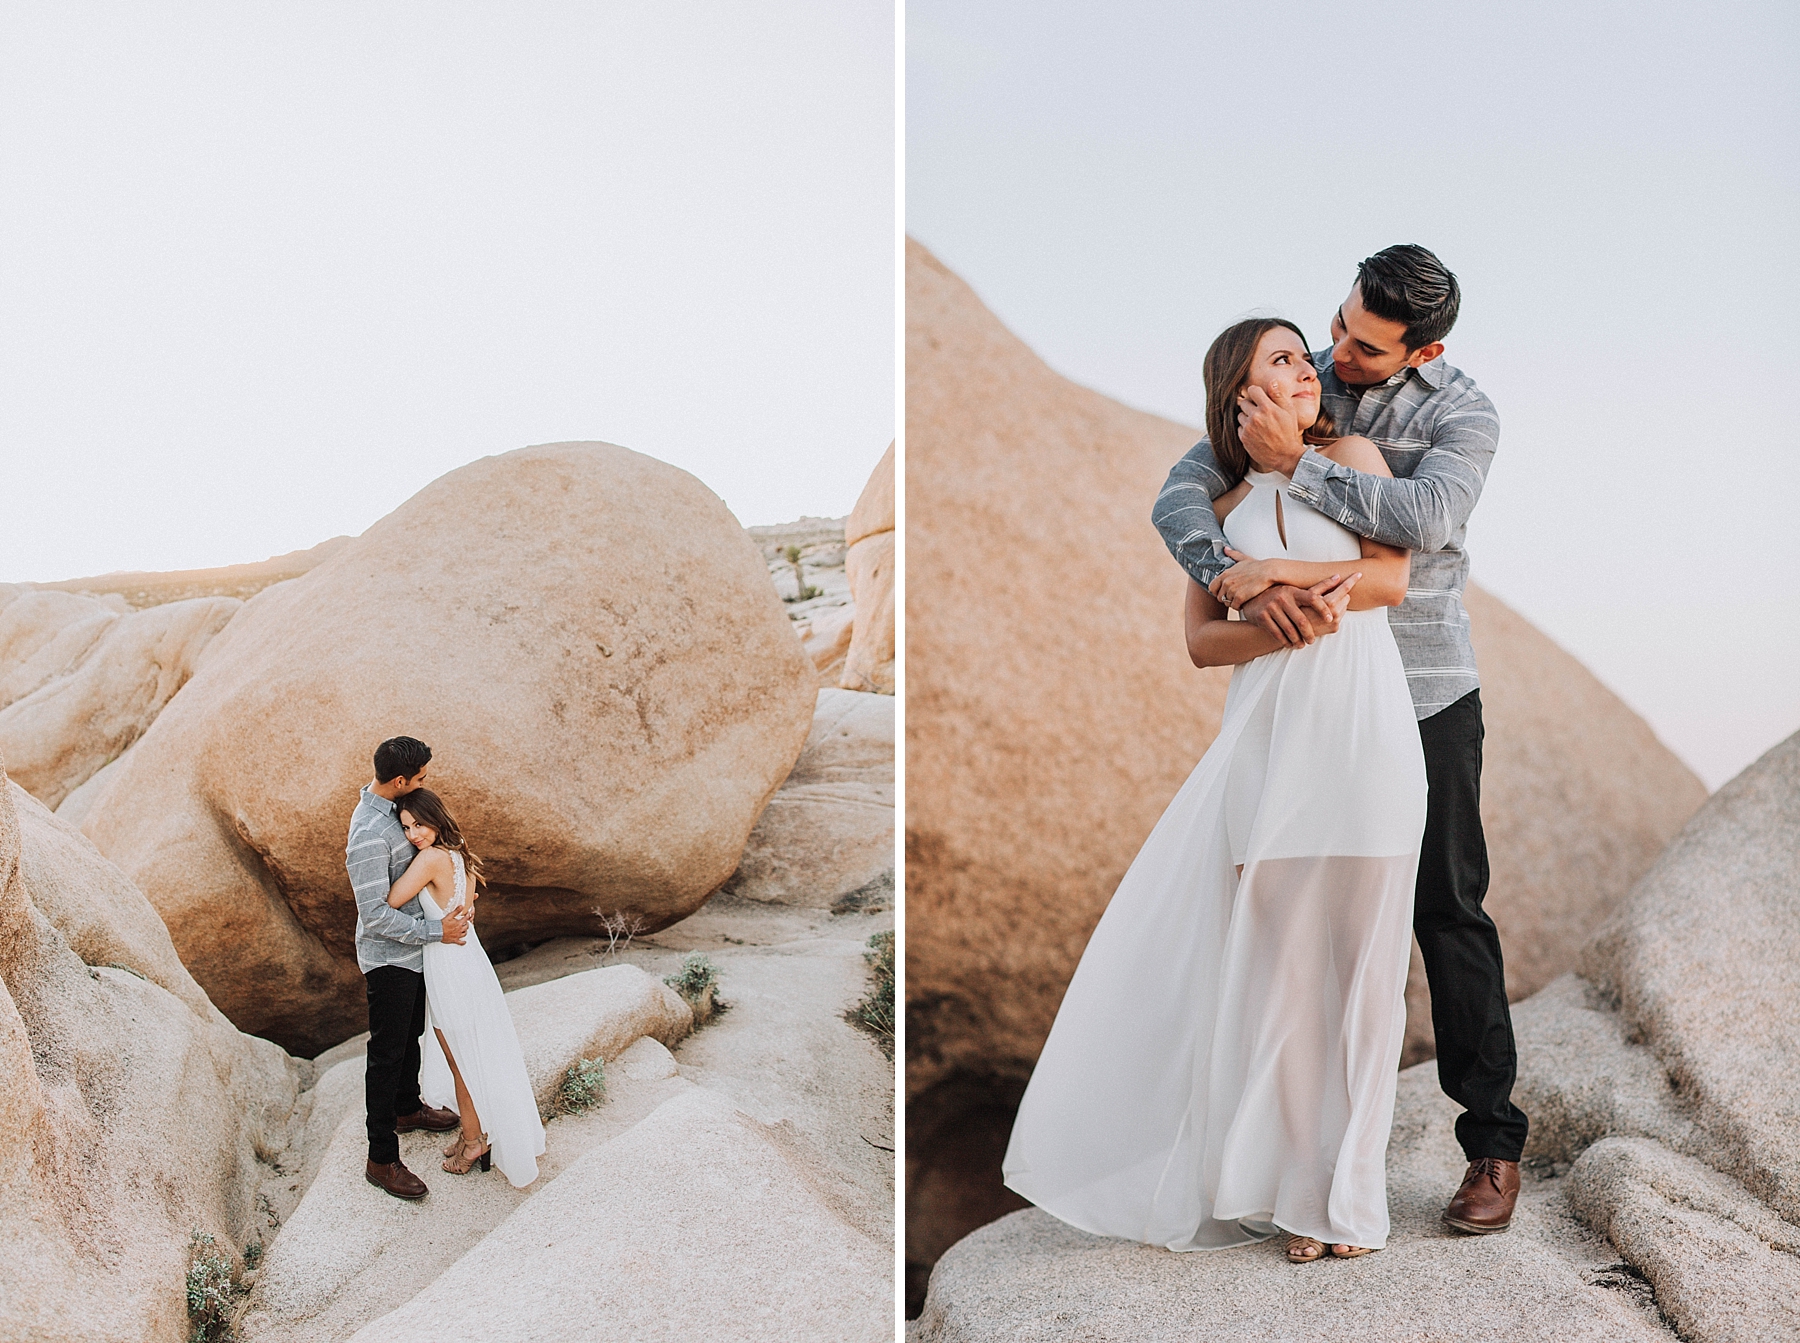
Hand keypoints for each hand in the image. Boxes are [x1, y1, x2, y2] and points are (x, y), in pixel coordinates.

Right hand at [440, 905, 470, 945]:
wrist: (437, 932)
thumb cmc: (442, 924)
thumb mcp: (449, 916)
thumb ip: (456, 911)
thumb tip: (461, 906)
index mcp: (459, 923)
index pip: (466, 919)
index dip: (468, 916)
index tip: (469, 914)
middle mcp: (459, 930)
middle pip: (466, 927)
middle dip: (467, 924)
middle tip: (466, 922)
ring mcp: (457, 935)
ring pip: (465, 933)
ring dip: (465, 931)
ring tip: (464, 930)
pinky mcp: (454, 940)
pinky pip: (460, 942)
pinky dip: (463, 942)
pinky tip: (464, 942)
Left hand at [1209, 548, 1278, 608]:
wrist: (1270, 572)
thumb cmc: (1259, 566)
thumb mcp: (1244, 559)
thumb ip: (1233, 555)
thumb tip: (1225, 549)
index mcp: (1225, 574)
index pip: (1212, 588)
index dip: (1219, 592)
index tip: (1227, 592)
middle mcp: (1226, 582)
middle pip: (1219, 597)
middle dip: (1227, 599)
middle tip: (1237, 597)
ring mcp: (1232, 590)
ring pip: (1228, 603)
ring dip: (1234, 602)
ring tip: (1243, 598)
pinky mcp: (1239, 597)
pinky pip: (1235, 607)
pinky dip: (1240, 606)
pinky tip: (1246, 602)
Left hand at [1236, 385, 1305, 473]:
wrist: (1285, 456)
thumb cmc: (1289, 432)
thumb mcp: (1289, 412)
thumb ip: (1279, 396)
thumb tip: (1271, 381)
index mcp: (1267, 408)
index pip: (1252, 390)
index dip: (1256, 392)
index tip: (1259, 397)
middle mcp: (1255, 417)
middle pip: (1244, 402)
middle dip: (1251, 405)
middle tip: (1260, 412)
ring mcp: (1248, 428)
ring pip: (1240, 415)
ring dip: (1247, 417)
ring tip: (1259, 423)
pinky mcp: (1243, 438)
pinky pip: (1239, 427)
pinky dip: (1245, 428)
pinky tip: (1256, 432)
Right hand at [1241, 574, 1358, 646]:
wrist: (1252, 599)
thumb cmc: (1280, 596)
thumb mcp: (1295, 590)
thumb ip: (1318, 587)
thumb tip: (1338, 577)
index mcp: (1293, 591)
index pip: (1312, 598)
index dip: (1322, 608)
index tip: (1330, 619)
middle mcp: (1282, 598)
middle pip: (1301, 620)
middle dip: (1309, 633)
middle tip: (1312, 640)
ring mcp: (1271, 607)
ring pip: (1289, 629)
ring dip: (1297, 640)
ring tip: (1301, 645)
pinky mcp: (1262, 617)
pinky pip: (1277, 633)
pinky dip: (1285, 641)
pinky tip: (1290, 644)